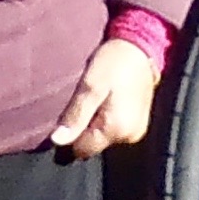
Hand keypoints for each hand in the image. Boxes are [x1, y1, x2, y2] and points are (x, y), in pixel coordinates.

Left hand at [50, 37, 160, 158]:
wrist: (140, 49)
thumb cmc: (114, 63)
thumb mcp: (90, 86)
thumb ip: (75, 115)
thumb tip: (58, 140)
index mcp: (117, 129)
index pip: (82, 150)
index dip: (70, 135)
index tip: (71, 111)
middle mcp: (129, 137)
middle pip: (93, 145)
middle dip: (83, 128)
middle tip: (85, 101)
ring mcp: (136, 132)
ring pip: (103, 138)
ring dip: (94, 124)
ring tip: (96, 99)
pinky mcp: (138, 125)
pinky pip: (114, 131)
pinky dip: (106, 120)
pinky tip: (106, 101)